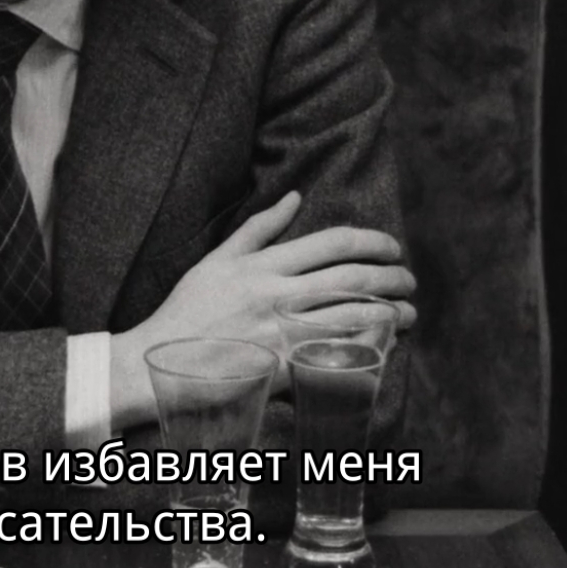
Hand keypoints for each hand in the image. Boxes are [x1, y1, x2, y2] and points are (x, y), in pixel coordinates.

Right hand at [108, 192, 414, 430]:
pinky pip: (336, 358)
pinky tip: (384, 347)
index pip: (333, 243)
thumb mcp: (216, 261)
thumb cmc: (187, 311)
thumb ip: (258, 229)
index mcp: (262, 266)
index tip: (392, 247)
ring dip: (390, 314)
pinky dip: (367, 350)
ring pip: (352, 318)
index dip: (372, 242)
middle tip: (408, 280)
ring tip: (408, 313)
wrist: (157, 363)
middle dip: (391, 277)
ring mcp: (282, 335)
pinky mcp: (283, 371)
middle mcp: (277, 297)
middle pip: (352, 278)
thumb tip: (295, 197)